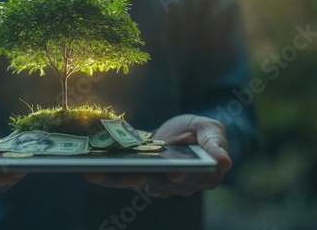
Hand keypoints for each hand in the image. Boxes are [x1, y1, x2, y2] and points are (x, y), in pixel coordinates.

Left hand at [85, 114, 231, 197]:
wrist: (183, 135)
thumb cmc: (201, 131)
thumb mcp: (211, 130)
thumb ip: (216, 144)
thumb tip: (225, 162)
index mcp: (200, 176)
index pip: (189, 179)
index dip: (181, 177)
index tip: (173, 173)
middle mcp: (177, 185)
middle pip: (156, 183)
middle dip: (134, 179)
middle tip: (118, 173)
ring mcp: (157, 182)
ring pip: (136, 183)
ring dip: (114, 178)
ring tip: (95, 169)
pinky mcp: (140, 176)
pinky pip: (124, 178)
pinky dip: (108, 175)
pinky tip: (91, 169)